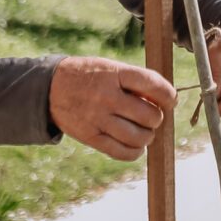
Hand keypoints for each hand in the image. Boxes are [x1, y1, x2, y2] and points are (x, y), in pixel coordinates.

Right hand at [48, 56, 176, 160]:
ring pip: (140, 137)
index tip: (171, 100)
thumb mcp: (110, 68)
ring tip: (143, 130)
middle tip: (151, 115)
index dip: (169, 95)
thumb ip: (135, 82)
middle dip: (157, 117)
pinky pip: (123, 152)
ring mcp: (98, 119)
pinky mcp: (91, 137)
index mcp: (114, 74)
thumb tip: (164, 101)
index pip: (153, 85)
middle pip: (150, 116)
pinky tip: (135, 144)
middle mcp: (107, 97)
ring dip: (148, 136)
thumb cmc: (89, 76)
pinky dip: (135, 151)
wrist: (50, 88)